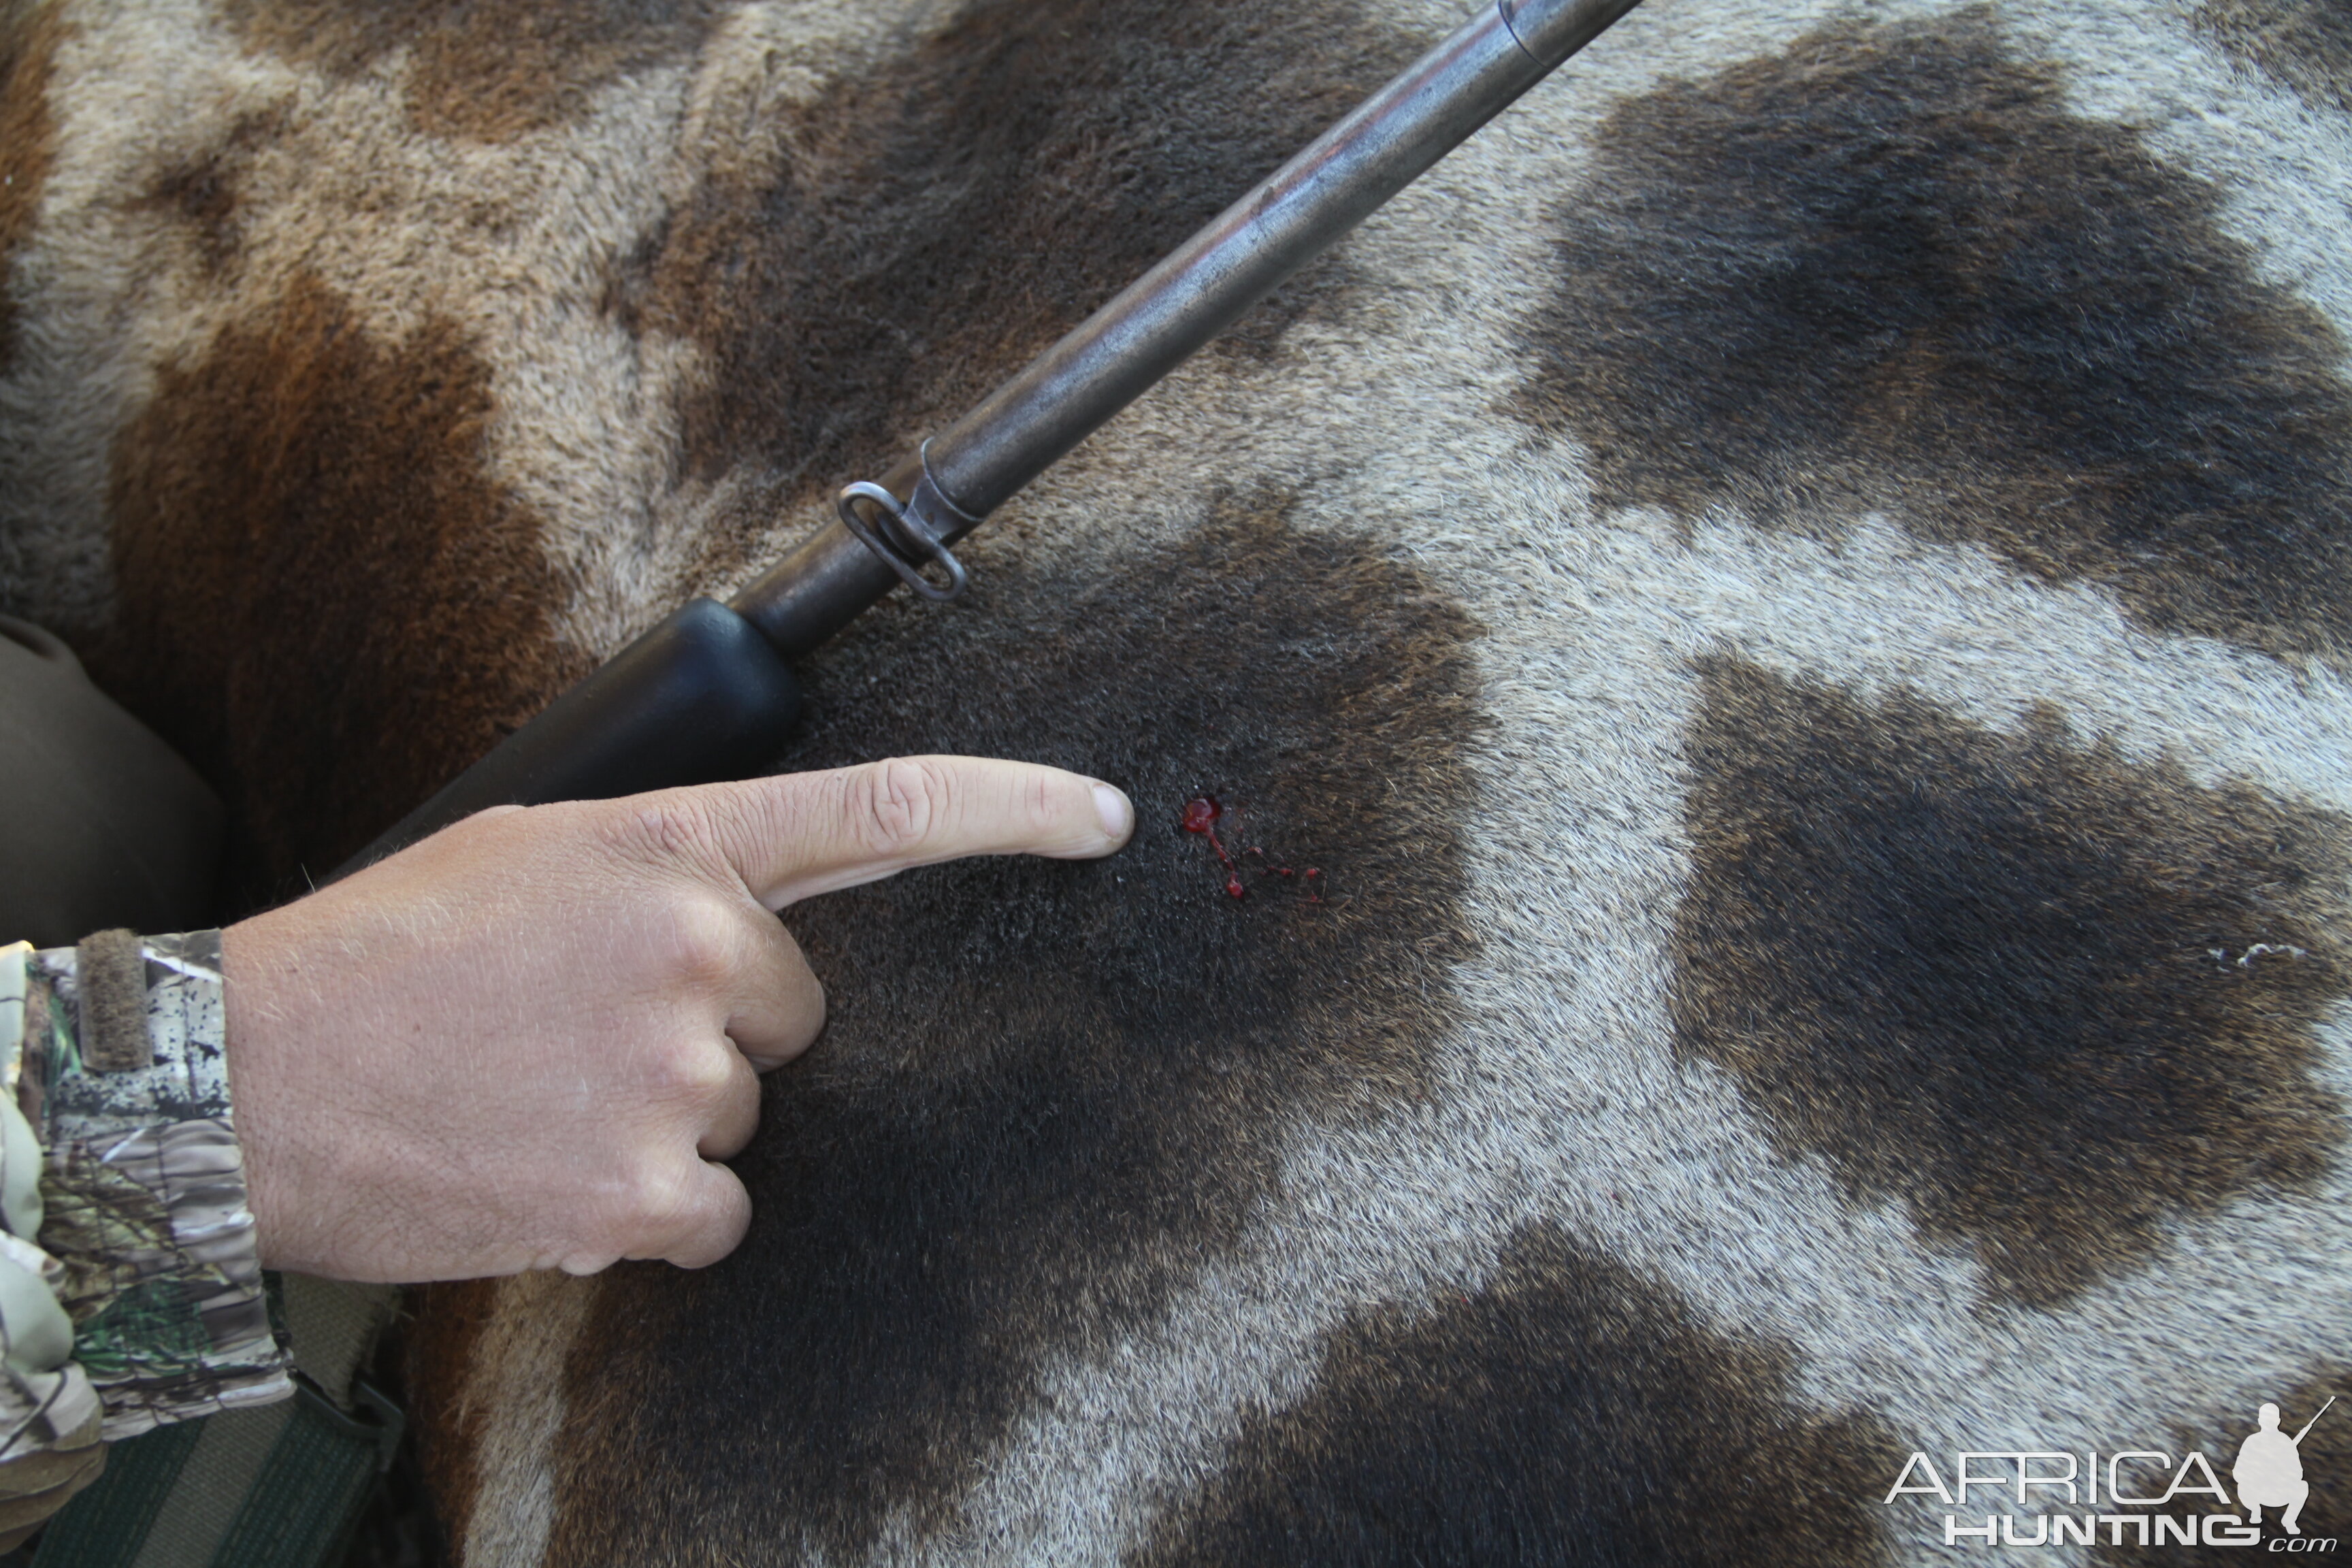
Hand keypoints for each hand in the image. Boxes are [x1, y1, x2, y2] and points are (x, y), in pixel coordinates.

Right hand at [220, 757, 1133, 1281]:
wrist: (248, 1079)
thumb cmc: (385, 960)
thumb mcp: (533, 856)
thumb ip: (663, 871)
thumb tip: (752, 933)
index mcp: (670, 844)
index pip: (885, 810)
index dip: (1013, 809)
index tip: (1102, 817)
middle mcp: (695, 945)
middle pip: (792, 1013)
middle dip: (716, 1030)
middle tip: (582, 1032)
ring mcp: (678, 1070)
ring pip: (745, 1113)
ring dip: (665, 1121)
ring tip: (539, 1097)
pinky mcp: (649, 1188)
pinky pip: (717, 1209)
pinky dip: (653, 1210)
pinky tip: (552, 1173)